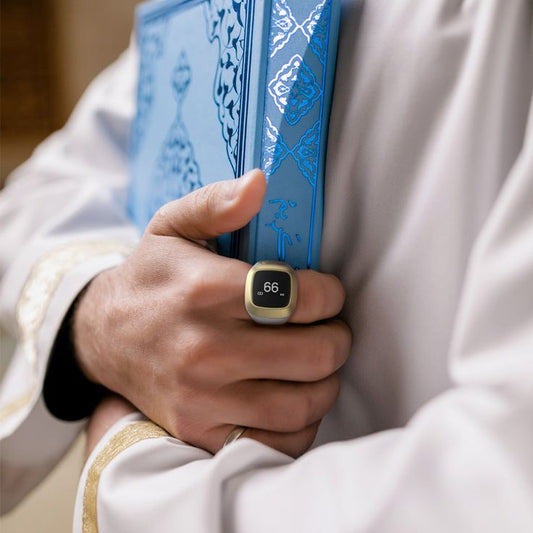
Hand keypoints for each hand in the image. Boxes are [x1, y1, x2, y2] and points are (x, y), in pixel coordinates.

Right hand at [73, 169, 350, 456]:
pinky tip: (295, 396)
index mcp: (205, 291)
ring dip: (326, 382)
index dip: (331, 295)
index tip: (327, 294)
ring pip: (302, 403)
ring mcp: (201, 397)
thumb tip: (261, 182)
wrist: (103, 337)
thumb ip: (216, 204)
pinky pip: (273, 442)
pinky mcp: (199, 431)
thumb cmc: (150, 278)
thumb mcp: (172, 226)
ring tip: (318, 363)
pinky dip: (300, 424)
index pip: (300, 298)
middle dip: (338, 339)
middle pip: (313, 354)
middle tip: (331, 329)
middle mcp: (204, 348)